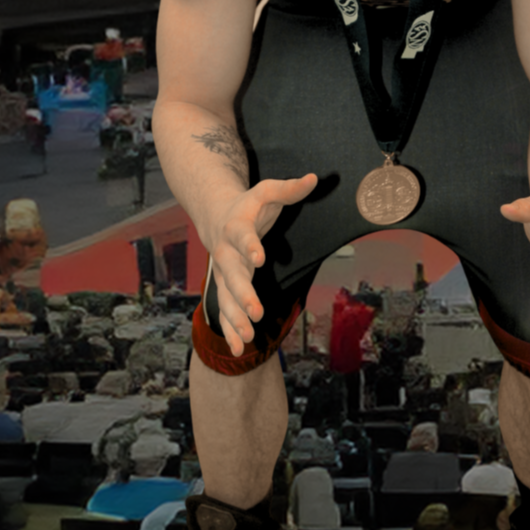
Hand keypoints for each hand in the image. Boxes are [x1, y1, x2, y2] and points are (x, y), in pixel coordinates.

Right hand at [207, 173, 317, 354]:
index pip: (242, 237)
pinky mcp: (224, 287)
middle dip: (242, 295)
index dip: (250, 246)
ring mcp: (223, 273)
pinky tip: (239, 351)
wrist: (216, 215)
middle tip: (256, 313)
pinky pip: (224, 311)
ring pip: (225, 298)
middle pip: (231, 276)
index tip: (260, 258)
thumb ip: (289, 188)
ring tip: (248, 338)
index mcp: (235, 227)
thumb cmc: (249, 204)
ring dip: (235, 319)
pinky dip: (230, 330)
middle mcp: (225, 253)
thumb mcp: (267, 190)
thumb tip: (313, 178)